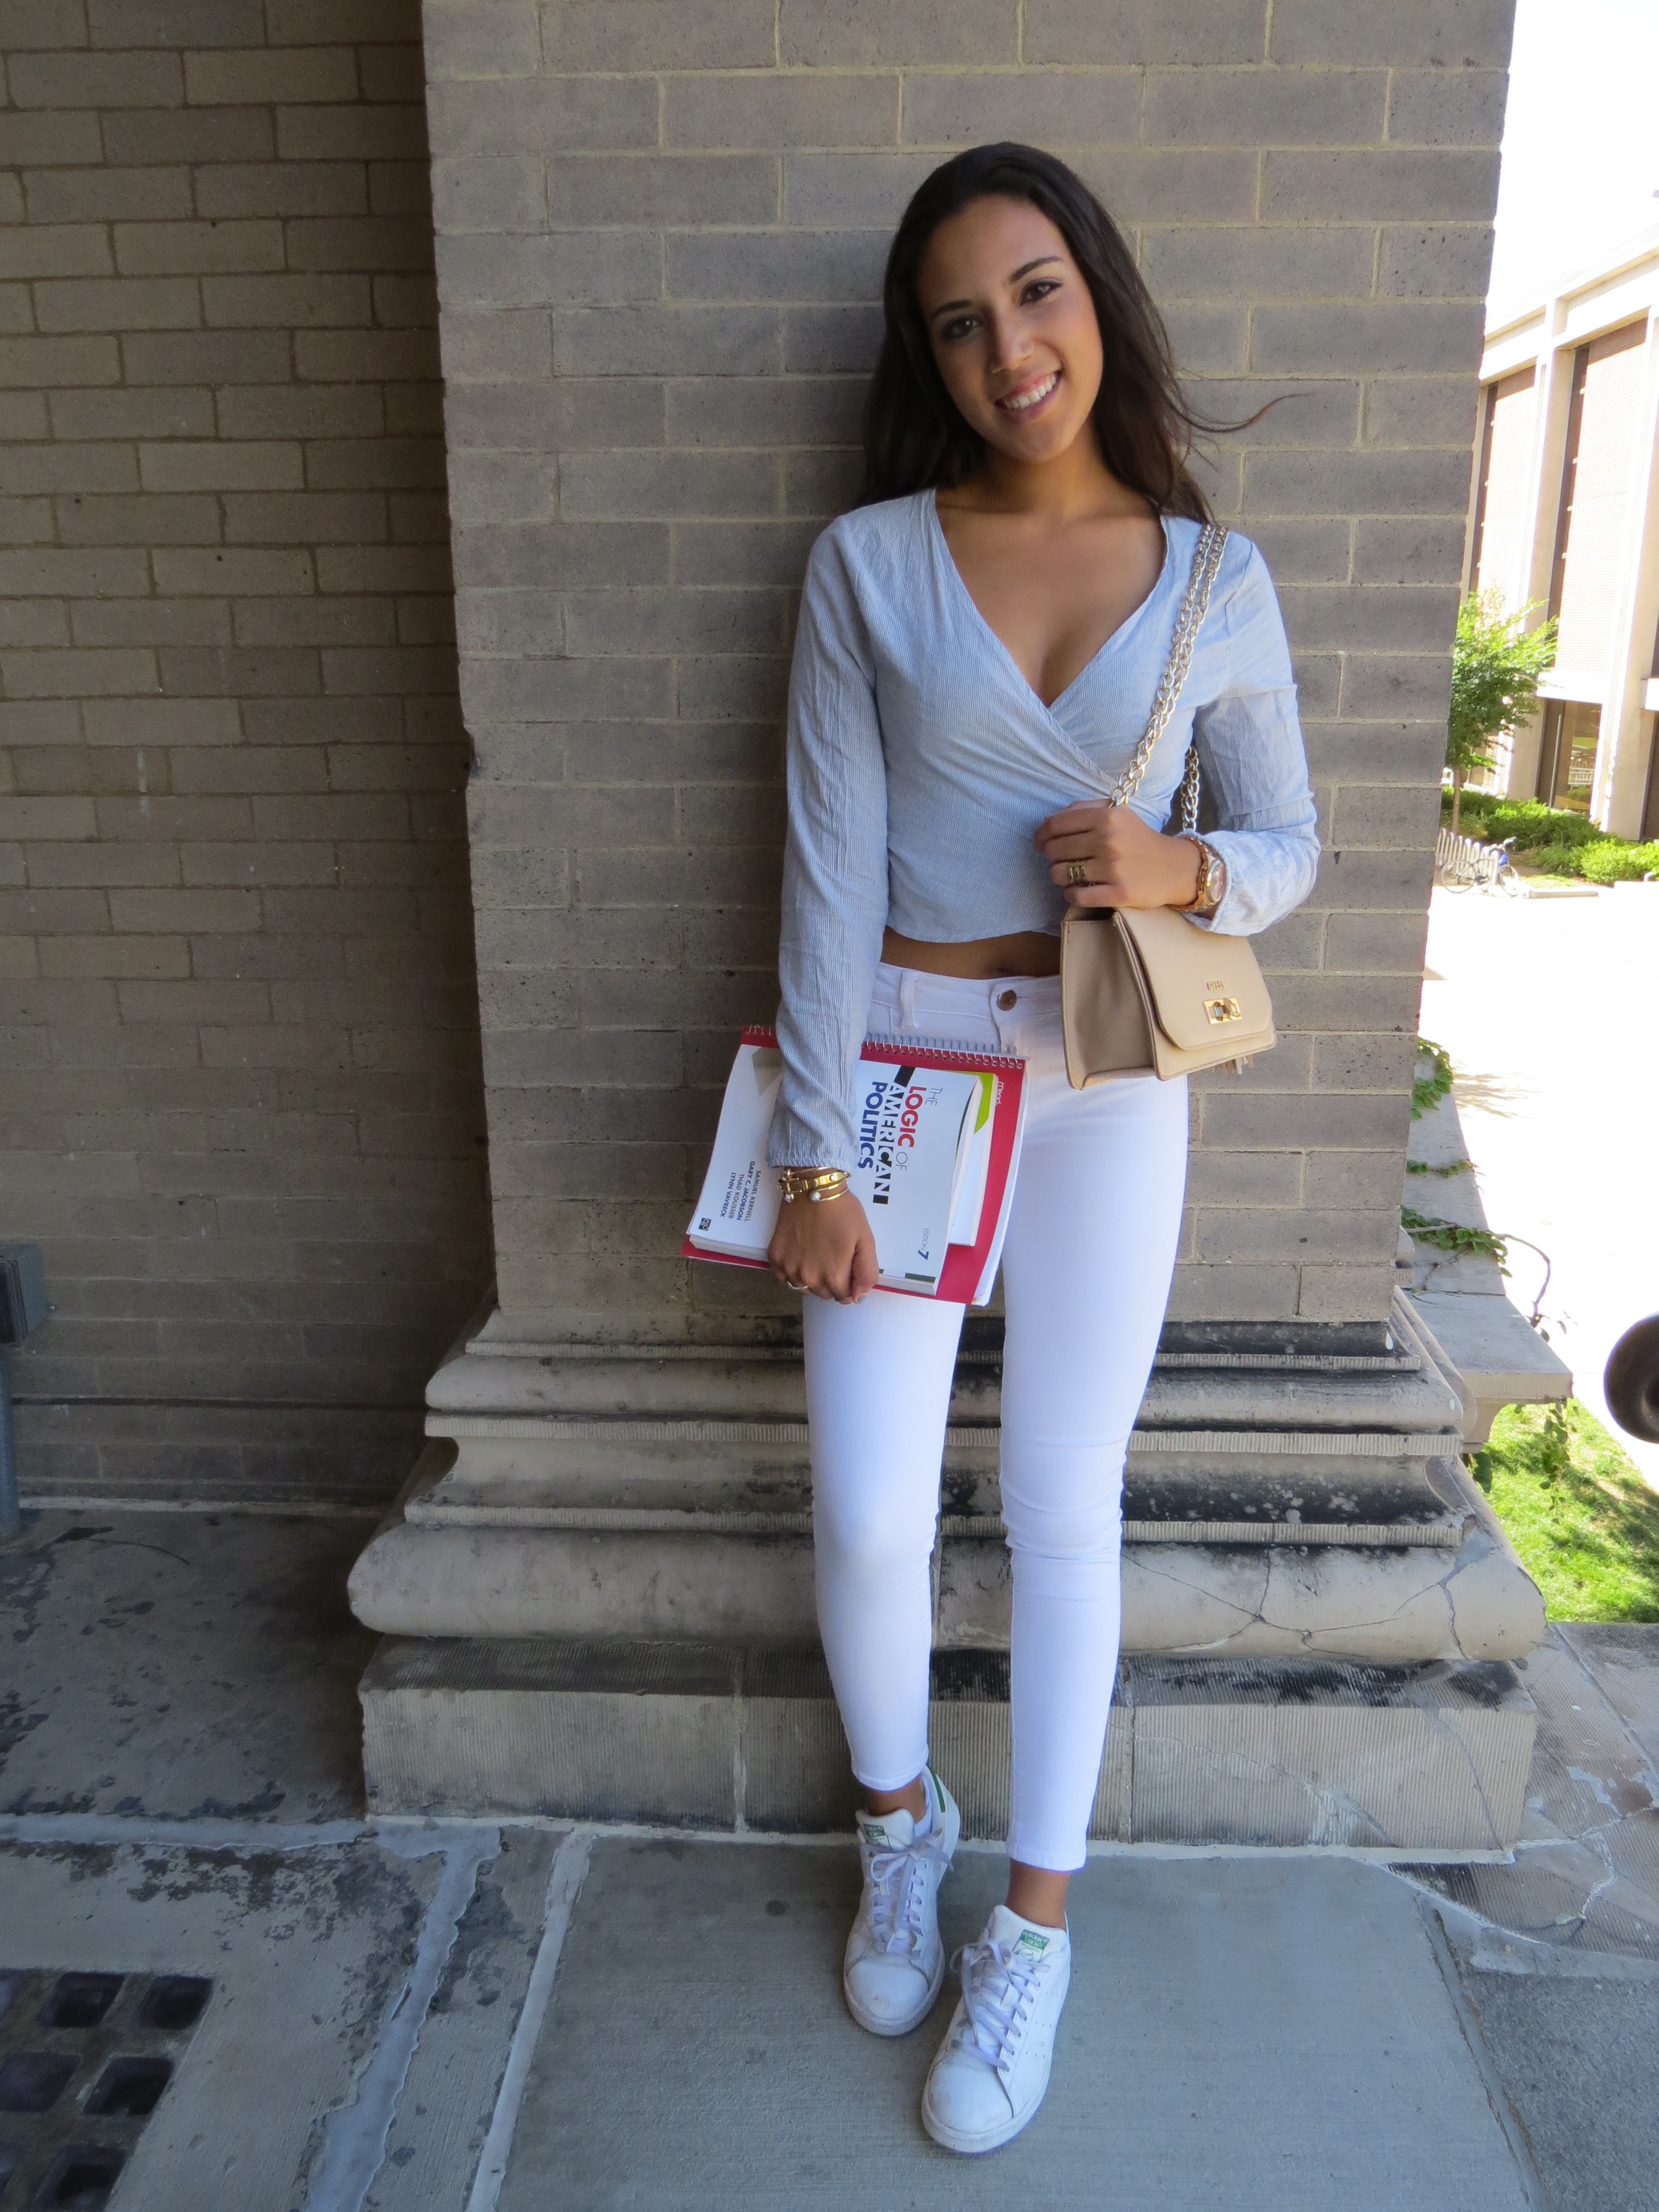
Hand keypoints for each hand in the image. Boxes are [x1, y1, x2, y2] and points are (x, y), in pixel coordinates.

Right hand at [768, 1191, 878, 1303]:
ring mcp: (789, 1270)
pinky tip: (799, 1253)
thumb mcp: (866, 1239)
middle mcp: (809, 1279)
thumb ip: (866, 1272)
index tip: (847, 1263)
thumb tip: (858, 1298)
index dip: (850, 1282)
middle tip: (833, 1254)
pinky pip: (783, 1279)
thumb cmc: (843, 1212)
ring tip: (817, 1253)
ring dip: (812, 1278)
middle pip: (824, 1294)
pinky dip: (791, 1272)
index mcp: (834, 1277)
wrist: (812, 1187)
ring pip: (804, 1288)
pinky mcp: (775, 1258)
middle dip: (832, 1281)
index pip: (845, 1296)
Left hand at [1035, 802, 1202, 910]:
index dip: (1041, 834)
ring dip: (1059, 875)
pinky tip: (1077, 890)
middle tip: (1058, 859)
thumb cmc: (1140, 839)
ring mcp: (1112, 869)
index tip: (1039, 842)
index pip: (1057, 824)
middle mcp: (1108, 841)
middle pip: (1055, 849)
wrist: (1174, 867)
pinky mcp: (1117, 894)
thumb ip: (1085, 810)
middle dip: (1050, 855)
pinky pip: (1076, 895)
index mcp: (1107, 817)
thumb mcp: (1118, 813)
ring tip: (1070, 874)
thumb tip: (1050, 820)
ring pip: (1061, 873)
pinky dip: (1071, 894)